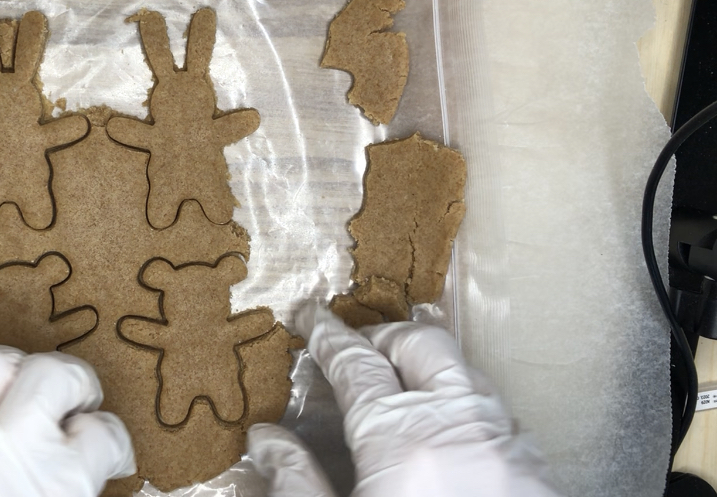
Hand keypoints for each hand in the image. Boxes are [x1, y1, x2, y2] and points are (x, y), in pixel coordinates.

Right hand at [248, 309, 559, 496]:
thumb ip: (297, 482)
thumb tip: (265, 440)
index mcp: (398, 439)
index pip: (355, 363)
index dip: (327, 336)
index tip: (310, 319)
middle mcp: (458, 426)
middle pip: (421, 344)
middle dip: (384, 335)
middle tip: (354, 346)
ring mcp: (504, 443)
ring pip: (465, 372)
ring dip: (427, 365)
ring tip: (398, 381)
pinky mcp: (534, 469)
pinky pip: (494, 412)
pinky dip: (461, 403)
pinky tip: (445, 434)